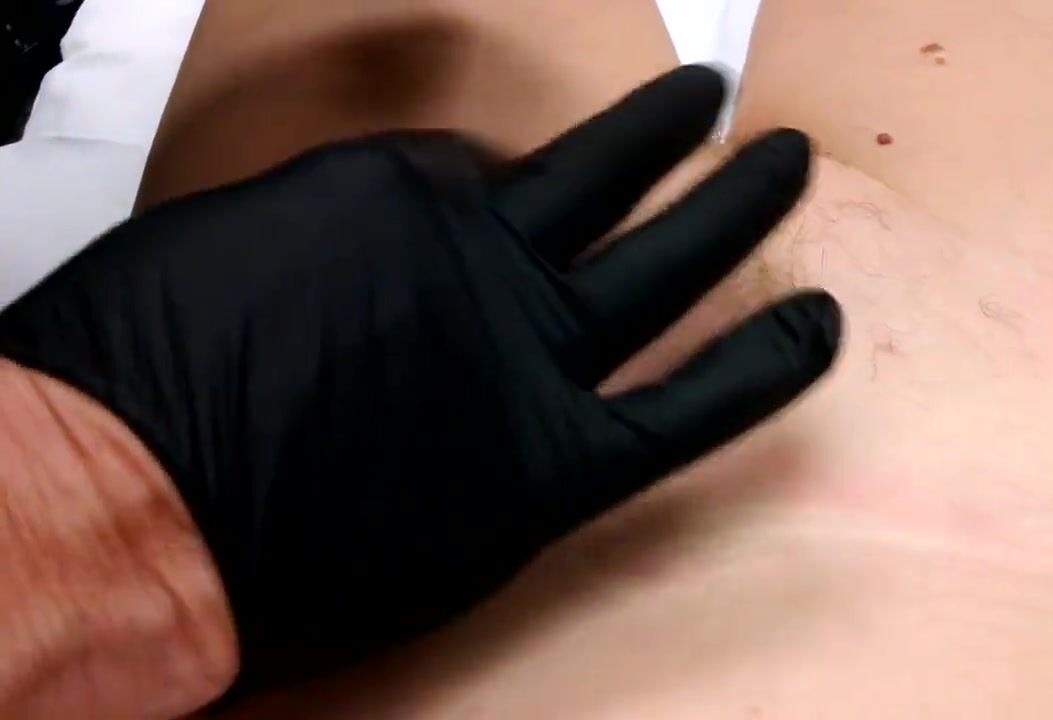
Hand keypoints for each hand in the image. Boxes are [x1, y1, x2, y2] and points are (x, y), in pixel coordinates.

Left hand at [0, 66, 840, 687]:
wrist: (134, 505)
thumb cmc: (271, 562)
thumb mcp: (436, 544)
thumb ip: (510, 455)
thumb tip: (520, 388)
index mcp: (555, 457)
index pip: (701, 398)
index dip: (768, 359)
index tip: (821, 319)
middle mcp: (532, 344)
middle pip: (675, 256)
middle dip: (742, 203)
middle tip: (786, 156)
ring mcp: (464, 251)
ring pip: (594, 172)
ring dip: (655, 132)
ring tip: (694, 99)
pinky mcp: (382, 186)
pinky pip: (455, 160)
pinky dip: (478, 166)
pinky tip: (480, 168)